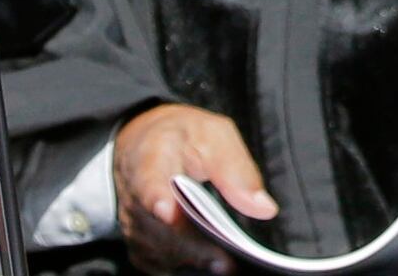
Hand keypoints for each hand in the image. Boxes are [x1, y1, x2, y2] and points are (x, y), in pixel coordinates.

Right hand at [117, 102, 272, 271]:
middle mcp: (135, 196)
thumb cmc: (186, 138)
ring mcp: (133, 224)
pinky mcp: (138, 245)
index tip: (166, 211)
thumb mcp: (216, 135)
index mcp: (153, 157)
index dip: (155, 197)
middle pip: (162, 228)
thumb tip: (264, 208)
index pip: (149, 179)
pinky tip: (211, 263)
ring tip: (225, 264)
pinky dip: (188, 265)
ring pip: (163, 251)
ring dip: (194, 259)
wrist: (144, 144)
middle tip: (226, 261)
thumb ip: (237, 170)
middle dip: (194, 246)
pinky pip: (162, 263)